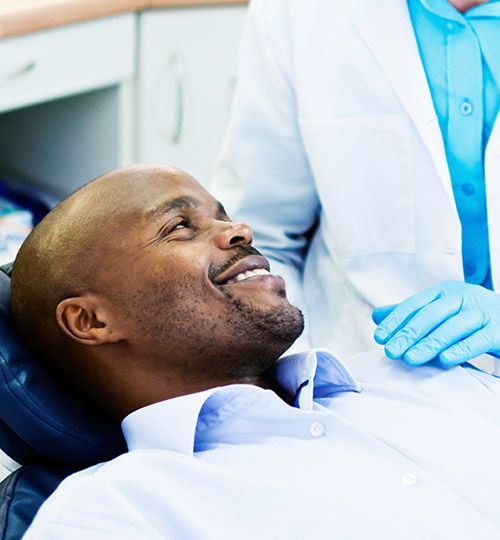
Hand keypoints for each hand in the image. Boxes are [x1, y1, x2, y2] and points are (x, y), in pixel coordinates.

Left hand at [372, 280, 499, 365]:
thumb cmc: (471, 316)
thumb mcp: (442, 310)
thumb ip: (411, 314)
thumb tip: (376, 316)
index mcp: (445, 292)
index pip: (415, 304)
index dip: (396, 320)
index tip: (380, 338)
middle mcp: (463, 297)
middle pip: (431, 315)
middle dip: (409, 334)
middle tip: (391, 352)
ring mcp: (482, 312)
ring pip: (453, 328)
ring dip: (430, 344)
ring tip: (410, 359)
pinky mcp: (499, 330)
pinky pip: (477, 340)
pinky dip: (460, 350)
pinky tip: (444, 361)